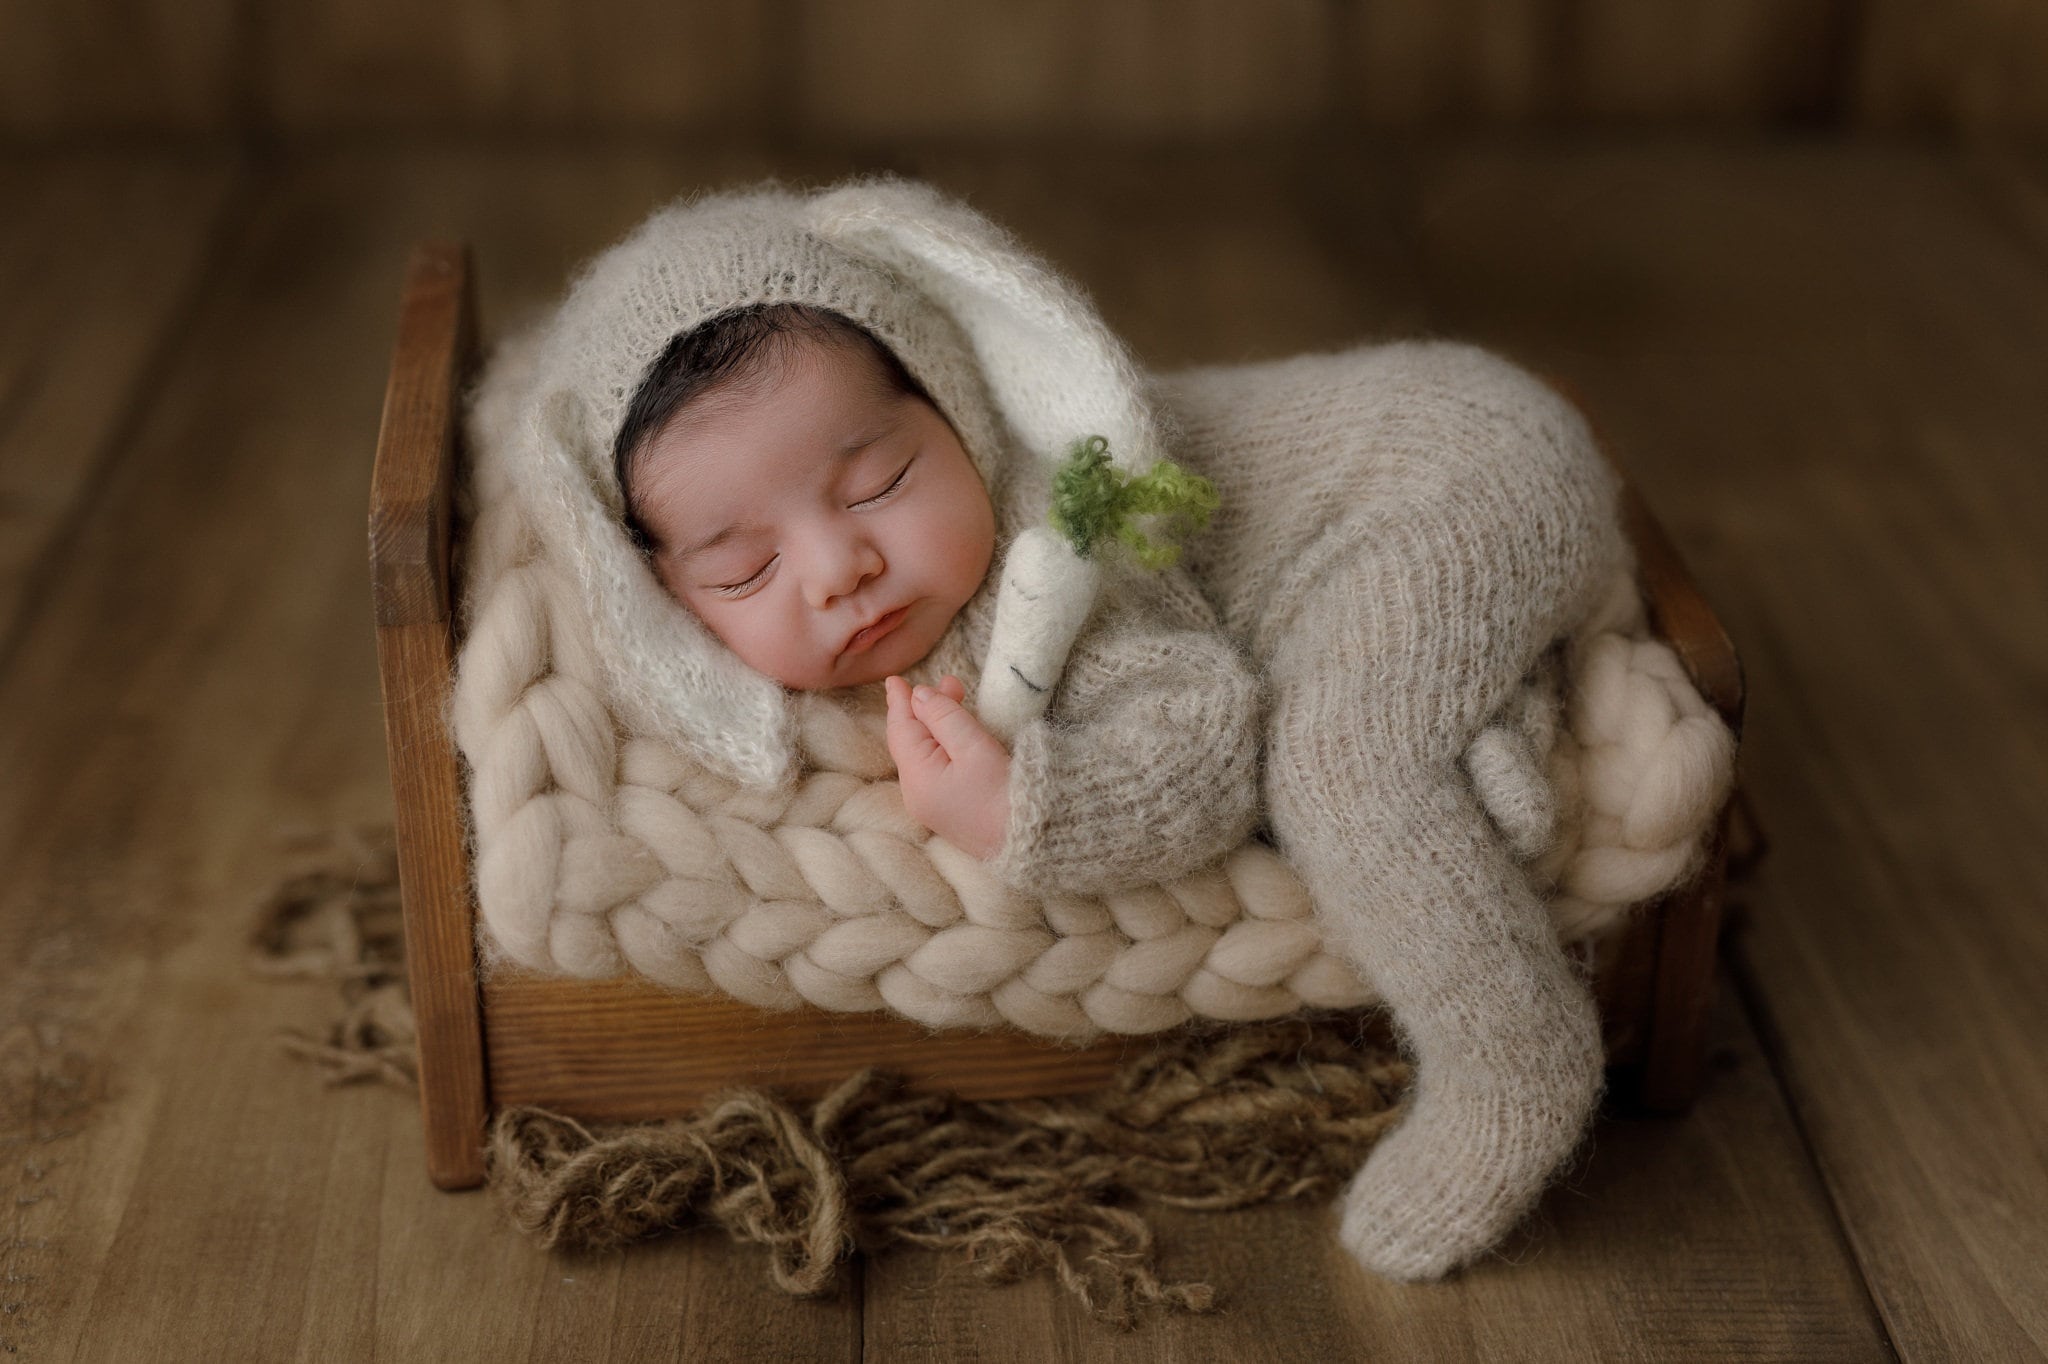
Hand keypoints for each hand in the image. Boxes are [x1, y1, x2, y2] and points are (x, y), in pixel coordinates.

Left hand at [884, 674, 1010, 858]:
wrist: (1028, 840)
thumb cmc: (1003, 794)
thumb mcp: (974, 746)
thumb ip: (943, 716)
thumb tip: (919, 696)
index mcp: (917, 778)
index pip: (901, 730)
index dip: (900, 702)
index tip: (895, 679)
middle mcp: (915, 794)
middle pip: (910, 742)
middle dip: (925, 710)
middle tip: (949, 683)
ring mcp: (929, 804)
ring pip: (922, 754)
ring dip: (935, 726)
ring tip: (955, 699)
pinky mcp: (946, 809)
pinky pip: (933, 768)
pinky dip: (940, 745)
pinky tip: (954, 734)